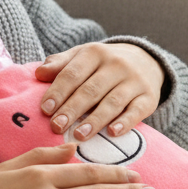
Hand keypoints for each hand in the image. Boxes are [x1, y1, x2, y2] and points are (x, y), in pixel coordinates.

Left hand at [34, 42, 164, 142]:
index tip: (45, 109)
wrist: (145, 60)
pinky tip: (112, 133)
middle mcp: (116, 64)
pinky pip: (136, 111)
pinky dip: (125, 123)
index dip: (58, 92)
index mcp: (95, 53)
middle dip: (72, 109)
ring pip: (112, 102)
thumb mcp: (82, 56)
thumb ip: (60, 65)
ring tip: (79, 135)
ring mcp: (134, 81)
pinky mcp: (149, 97)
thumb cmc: (103, 63)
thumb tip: (39, 73)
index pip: (73, 73)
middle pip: (91, 90)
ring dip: (95, 120)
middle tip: (56, 127)